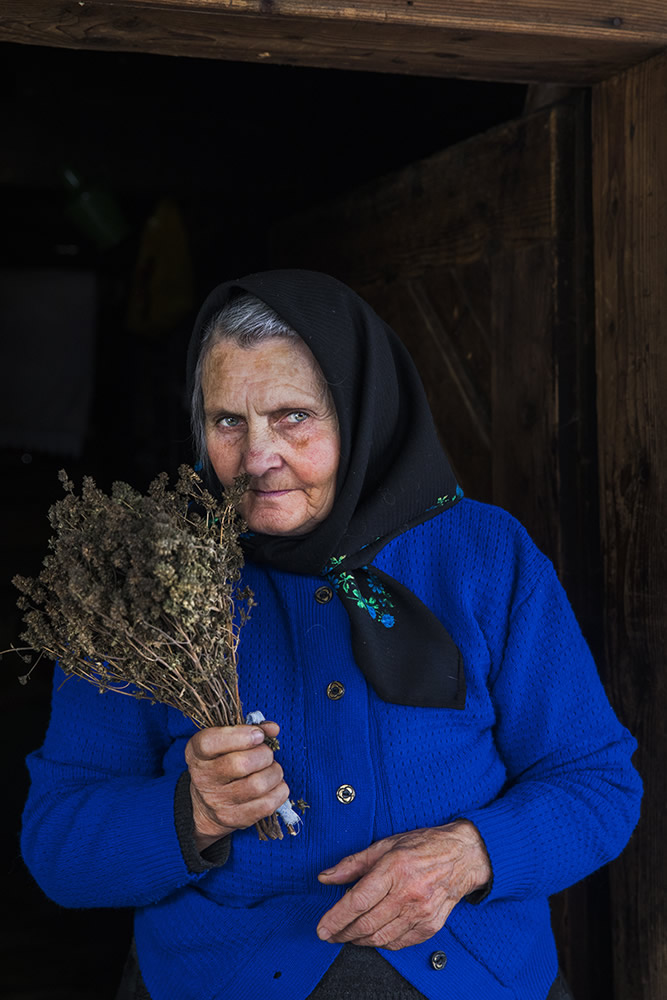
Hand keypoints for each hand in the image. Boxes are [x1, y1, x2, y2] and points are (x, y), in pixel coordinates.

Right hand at [185, 722, 288, 850]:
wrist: (206, 807)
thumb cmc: (222, 764)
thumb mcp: (225, 743)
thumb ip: (249, 730)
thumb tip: (272, 728)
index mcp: (196, 754)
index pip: (210, 742)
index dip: (240, 735)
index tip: (258, 735)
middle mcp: (203, 778)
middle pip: (241, 764)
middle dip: (264, 754)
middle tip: (266, 754)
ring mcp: (218, 802)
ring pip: (257, 785)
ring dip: (274, 772)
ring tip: (272, 769)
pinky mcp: (234, 819)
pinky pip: (267, 805)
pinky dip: (279, 791)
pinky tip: (275, 785)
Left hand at [316, 820, 490, 949]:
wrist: (462, 856)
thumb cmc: (423, 847)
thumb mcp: (384, 845)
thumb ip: (353, 864)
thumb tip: (326, 877)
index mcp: (394, 868)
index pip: (358, 900)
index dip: (336, 918)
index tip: (322, 928)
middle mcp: (409, 892)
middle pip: (367, 923)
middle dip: (343, 933)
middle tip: (331, 934)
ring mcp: (421, 911)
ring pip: (381, 937)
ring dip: (359, 940)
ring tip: (348, 935)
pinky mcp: (430, 925)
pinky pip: (399, 942)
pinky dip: (381, 943)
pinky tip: (373, 936)